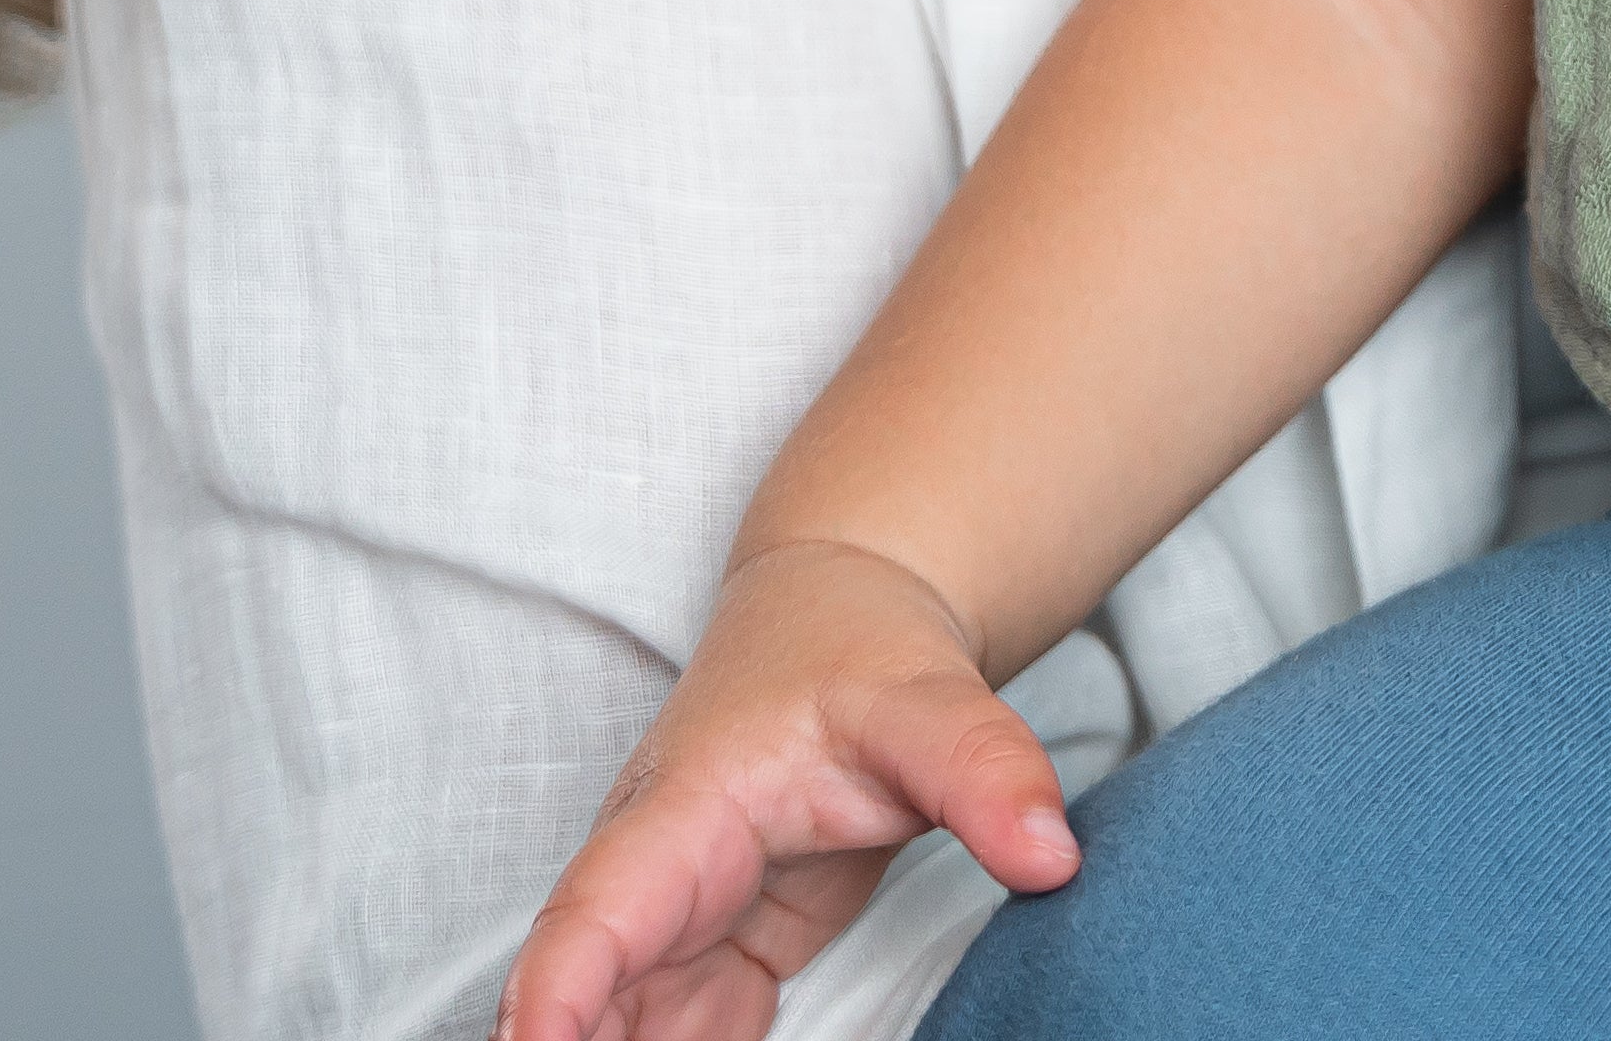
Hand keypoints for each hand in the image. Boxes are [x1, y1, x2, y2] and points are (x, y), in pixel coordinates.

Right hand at [494, 540, 1079, 1040]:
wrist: (841, 612)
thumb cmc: (858, 647)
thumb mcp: (930, 699)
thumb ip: (986, 770)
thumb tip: (1053, 859)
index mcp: (683, 805)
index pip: (599, 909)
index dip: (558, 989)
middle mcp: (658, 871)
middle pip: (594, 993)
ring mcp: (681, 918)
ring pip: (629, 1026)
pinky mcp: (721, 949)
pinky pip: (683, 1037)